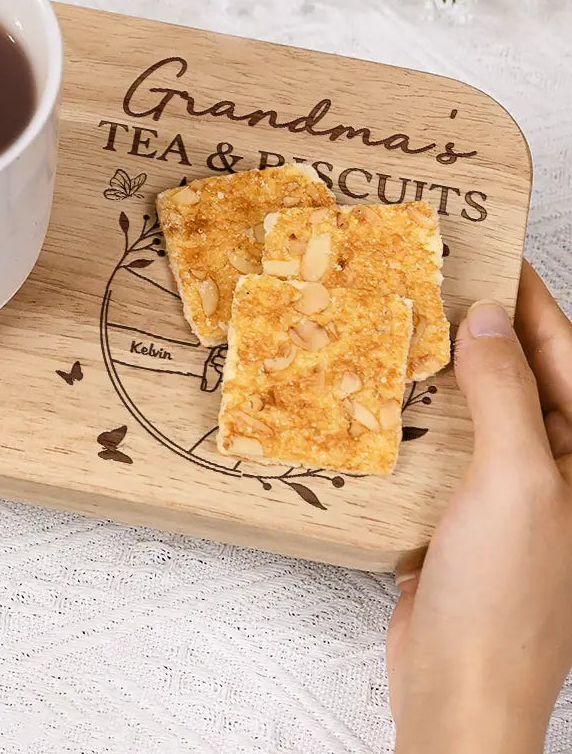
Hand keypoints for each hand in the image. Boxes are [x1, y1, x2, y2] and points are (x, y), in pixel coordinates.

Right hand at [388, 262, 571, 753]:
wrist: (458, 686)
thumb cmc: (506, 596)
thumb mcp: (518, 482)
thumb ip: (507, 394)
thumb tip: (486, 317)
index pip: (566, 354)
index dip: (531, 299)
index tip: (489, 248)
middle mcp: (555, 467)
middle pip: (522, 372)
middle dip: (483, 323)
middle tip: (433, 275)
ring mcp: (507, 489)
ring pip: (477, 405)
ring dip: (442, 365)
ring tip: (399, 319)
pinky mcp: (461, 508)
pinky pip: (444, 442)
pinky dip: (416, 411)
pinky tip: (382, 388)